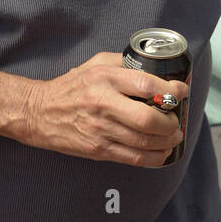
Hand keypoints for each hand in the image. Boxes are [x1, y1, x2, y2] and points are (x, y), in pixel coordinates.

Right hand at [24, 51, 187, 166]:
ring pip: (144, 142)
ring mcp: (100, 129)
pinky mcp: (98, 149)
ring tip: (174, 137)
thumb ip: (124, 63)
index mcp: (105, 78)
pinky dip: (154, 158)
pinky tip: (162, 152)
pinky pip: (133, 158)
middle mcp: (103, 104)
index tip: (181, 92)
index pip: (146, 85)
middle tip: (176, 120)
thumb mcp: (95, 64)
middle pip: (148, 118)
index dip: (170, 90)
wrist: (39, 112)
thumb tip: (156, 68)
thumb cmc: (71, 87)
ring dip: (167, 141)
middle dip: (170, 122)